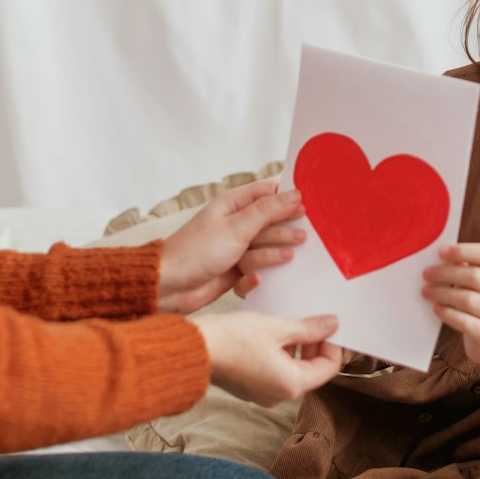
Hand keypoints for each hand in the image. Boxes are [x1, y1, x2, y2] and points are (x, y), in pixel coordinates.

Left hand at [158, 179, 305, 312]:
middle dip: (284, 230)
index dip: (288, 197)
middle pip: (269, 222)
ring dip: (271, 254)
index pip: (267, 193)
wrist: (169, 286)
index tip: (310, 204)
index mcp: (232, 205)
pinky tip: (253, 279)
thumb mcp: (237, 227)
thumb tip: (294, 194)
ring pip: (264, 249)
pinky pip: (253, 273)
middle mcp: (234, 224)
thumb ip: (267, 211)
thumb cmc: (195, 251)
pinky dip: (253, 278)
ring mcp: (234, 249)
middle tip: (302, 236)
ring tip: (287, 256)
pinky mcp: (233, 272)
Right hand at [194, 311, 343, 405]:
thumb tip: (333, 325)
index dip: (333, 344)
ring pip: (291, 370)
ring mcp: (262, 394)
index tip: (329, 325)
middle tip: (311, 319)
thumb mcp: (277, 327)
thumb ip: (309, 328)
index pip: (329, 367)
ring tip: (289, 322)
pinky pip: (273, 372)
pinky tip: (271, 332)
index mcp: (292, 384)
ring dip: (296, 347)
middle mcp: (279, 395)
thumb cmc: (233, 338)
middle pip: (311, 370)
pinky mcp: (248, 387)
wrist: (193, 348)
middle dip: (314, 345)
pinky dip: (279, 354)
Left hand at [421, 243, 479, 389]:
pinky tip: (437, 308)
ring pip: (469, 300)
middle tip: (426, 274)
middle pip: (476, 276)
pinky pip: (467, 323)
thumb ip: (467, 268)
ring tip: (427, 291)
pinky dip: (448, 314)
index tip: (441, 252)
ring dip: (442, 293)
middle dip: (446, 273)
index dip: (464, 251)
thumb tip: (442, 256)